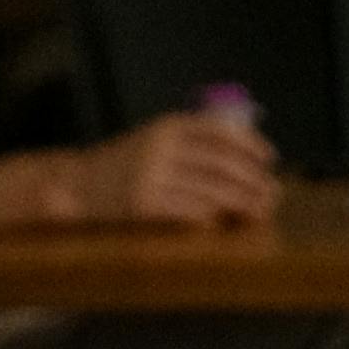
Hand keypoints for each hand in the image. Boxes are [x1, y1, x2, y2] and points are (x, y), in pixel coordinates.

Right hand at [76, 107, 279, 233]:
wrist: (77, 185)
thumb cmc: (124, 167)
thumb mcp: (155, 142)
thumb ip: (191, 144)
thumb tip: (244, 159)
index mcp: (168, 126)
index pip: (220, 130)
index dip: (250, 144)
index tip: (270, 158)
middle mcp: (161, 147)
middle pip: (222, 162)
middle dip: (253, 179)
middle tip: (272, 193)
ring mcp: (151, 175)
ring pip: (211, 189)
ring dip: (242, 202)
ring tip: (259, 211)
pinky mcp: (143, 204)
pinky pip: (189, 211)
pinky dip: (211, 216)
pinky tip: (224, 222)